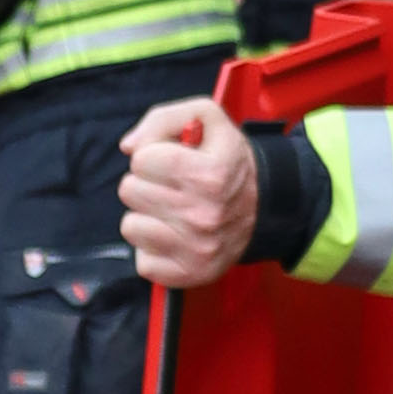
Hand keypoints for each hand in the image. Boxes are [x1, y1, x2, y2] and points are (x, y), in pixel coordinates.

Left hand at [119, 96, 259, 288]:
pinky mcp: (189, 274)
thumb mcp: (207, 119)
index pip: (142, 159)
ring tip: (171, 210)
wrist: (264, 207)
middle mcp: (205, 215)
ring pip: (130, 226)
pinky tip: (173, 236)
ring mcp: (197, 249)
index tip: (170, 160)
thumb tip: (129, 146)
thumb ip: (163, 119)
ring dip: (145, 216)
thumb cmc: (225, 160)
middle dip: (146, 183)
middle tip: (171, 185)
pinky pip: (142, 262)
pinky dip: (152, 249)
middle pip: (130, 191)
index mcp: (210, 174)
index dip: (150, 155)